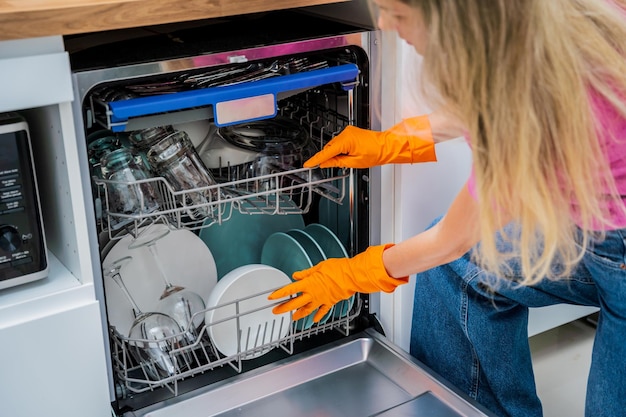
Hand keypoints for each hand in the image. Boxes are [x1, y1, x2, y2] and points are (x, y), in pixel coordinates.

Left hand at [268, 244, 407, 322]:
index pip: (290, 290)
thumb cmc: (338, 269)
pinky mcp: (330, 302)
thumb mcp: (319, 266)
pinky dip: (318, 316)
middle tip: (276, 311)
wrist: (352, 276)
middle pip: (295, 303)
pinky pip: (322, 311)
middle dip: (284, 308)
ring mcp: (321, 299)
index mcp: (309, 283)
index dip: (279, 294)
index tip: (271, 297)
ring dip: (299, 315)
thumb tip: (296, 275)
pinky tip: (314, 320)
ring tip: (292, 318)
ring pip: (307, 310)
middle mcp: (313, 293)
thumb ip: (306, 272)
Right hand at [303, 115, 436, 168]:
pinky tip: (348, 154)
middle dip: (329, 157)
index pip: (326, 152)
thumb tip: (325, 163)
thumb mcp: (354, 162)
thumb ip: (337, 162)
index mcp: (346, 140)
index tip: (307, 164)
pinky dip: (340, 149)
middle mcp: (345, 133)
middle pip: (330, 148)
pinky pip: (340, 142)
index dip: (316, 159)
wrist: (387, 146)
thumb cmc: (375, 153)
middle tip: (334, 166)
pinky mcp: (351, 132)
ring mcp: (348, 131)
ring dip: (336, 153)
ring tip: (349, 160)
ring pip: (334, 145)